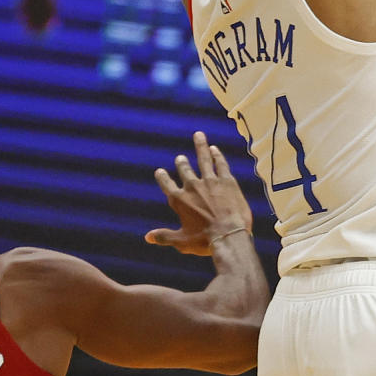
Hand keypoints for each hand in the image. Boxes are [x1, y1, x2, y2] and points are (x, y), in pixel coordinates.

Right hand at [145, 131, 253, 255]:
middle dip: (181, 163)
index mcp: (180, 200)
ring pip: (203, 159)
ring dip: (200, 146)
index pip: (167, 185)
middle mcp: (193, 187)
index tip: (159, 171)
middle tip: (180, 158)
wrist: (228, 234)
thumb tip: (147, 237)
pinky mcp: (227, 180)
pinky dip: (217, 155)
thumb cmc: (204, 241)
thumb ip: (164, 236)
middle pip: (185, 169)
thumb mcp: (181, 241)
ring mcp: (210, 181)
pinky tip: (214, 148)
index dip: (163, 177)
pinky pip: (220, 163)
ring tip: (198, 135)